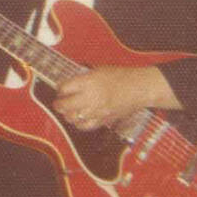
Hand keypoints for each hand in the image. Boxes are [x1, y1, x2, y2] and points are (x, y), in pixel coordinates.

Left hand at [53, 66, 180, 130]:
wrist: (139, 88)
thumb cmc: (121, 77)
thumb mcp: (98, 70)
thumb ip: (83, 78)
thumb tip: (71, 84)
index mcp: (87, 82)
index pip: (64, 88)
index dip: (59, 88)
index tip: (60, 89)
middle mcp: (89, 97)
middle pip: (64, 105)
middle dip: (58, 104)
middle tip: (58, 102)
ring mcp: (96, 111)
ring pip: (72, 118)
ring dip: (66, 115)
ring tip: (66, 111)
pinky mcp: (103, 120)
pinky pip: (85, 126)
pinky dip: (78, 124)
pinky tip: (77, 120)